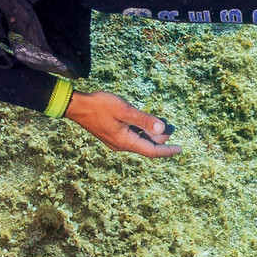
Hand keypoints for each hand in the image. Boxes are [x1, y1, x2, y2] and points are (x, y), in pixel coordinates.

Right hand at [63, 90, 181, 157]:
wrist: (77, 107)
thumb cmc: (100, 105)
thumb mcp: (124, 110)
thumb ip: (143, 120)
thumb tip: (162, 128)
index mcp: (125, 141)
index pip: (152, 151)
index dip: (167, 151)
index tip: (180, 149)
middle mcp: (121, 145)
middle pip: (147, 146)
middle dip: (161, 139)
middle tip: (171, 126)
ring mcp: (115, 142)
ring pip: (139, 142)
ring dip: (151, 135)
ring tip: (161, 123)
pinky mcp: (112, 136)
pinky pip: (132, 138)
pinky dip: (141, 132)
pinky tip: (144, 123)